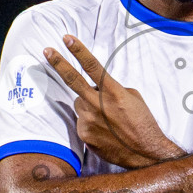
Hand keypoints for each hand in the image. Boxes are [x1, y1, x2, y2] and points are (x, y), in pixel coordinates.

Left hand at [44, 36, 179, 168]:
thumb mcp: (132, 97)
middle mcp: (98, 104)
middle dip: (59, 63)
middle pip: (73, 80)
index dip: (79, 51)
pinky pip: (82, 122)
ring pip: (80, 104)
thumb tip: (98, 88)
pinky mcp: (84, 135)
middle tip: (47, 50)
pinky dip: (91, 123)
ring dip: (88, 106)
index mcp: (113, 92)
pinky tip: (105, 131)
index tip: (67, 39)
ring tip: (107, 118)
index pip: (93, 67)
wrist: (146, 153)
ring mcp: (89, 121)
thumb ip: (112, 89)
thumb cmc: (143, 123)